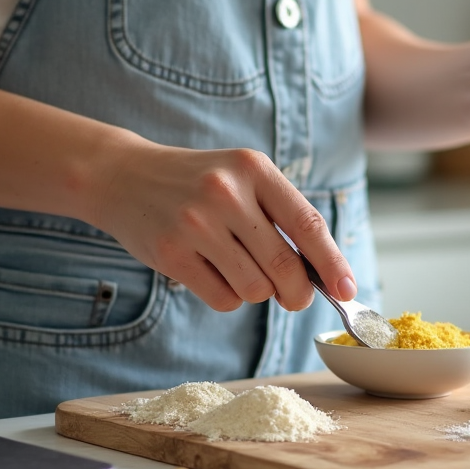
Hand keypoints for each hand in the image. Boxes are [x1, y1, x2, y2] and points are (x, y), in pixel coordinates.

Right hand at [91, 142, 355, 311]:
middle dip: (298, 294)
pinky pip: (223, 299)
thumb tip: (323, 275)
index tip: (346, 291)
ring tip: (237, 268)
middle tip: (295, 299)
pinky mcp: (171, 253)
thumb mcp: (242, 178)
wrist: (123, 176)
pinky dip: (228, 297)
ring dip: (256, 292)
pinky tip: (212, 273)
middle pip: (285, 268)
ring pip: (255, 289)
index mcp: (254, 169)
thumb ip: (281, 217)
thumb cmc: (197, 184)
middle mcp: (227, 193)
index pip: (308, 225)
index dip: (332, 264)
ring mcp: (196, 223)